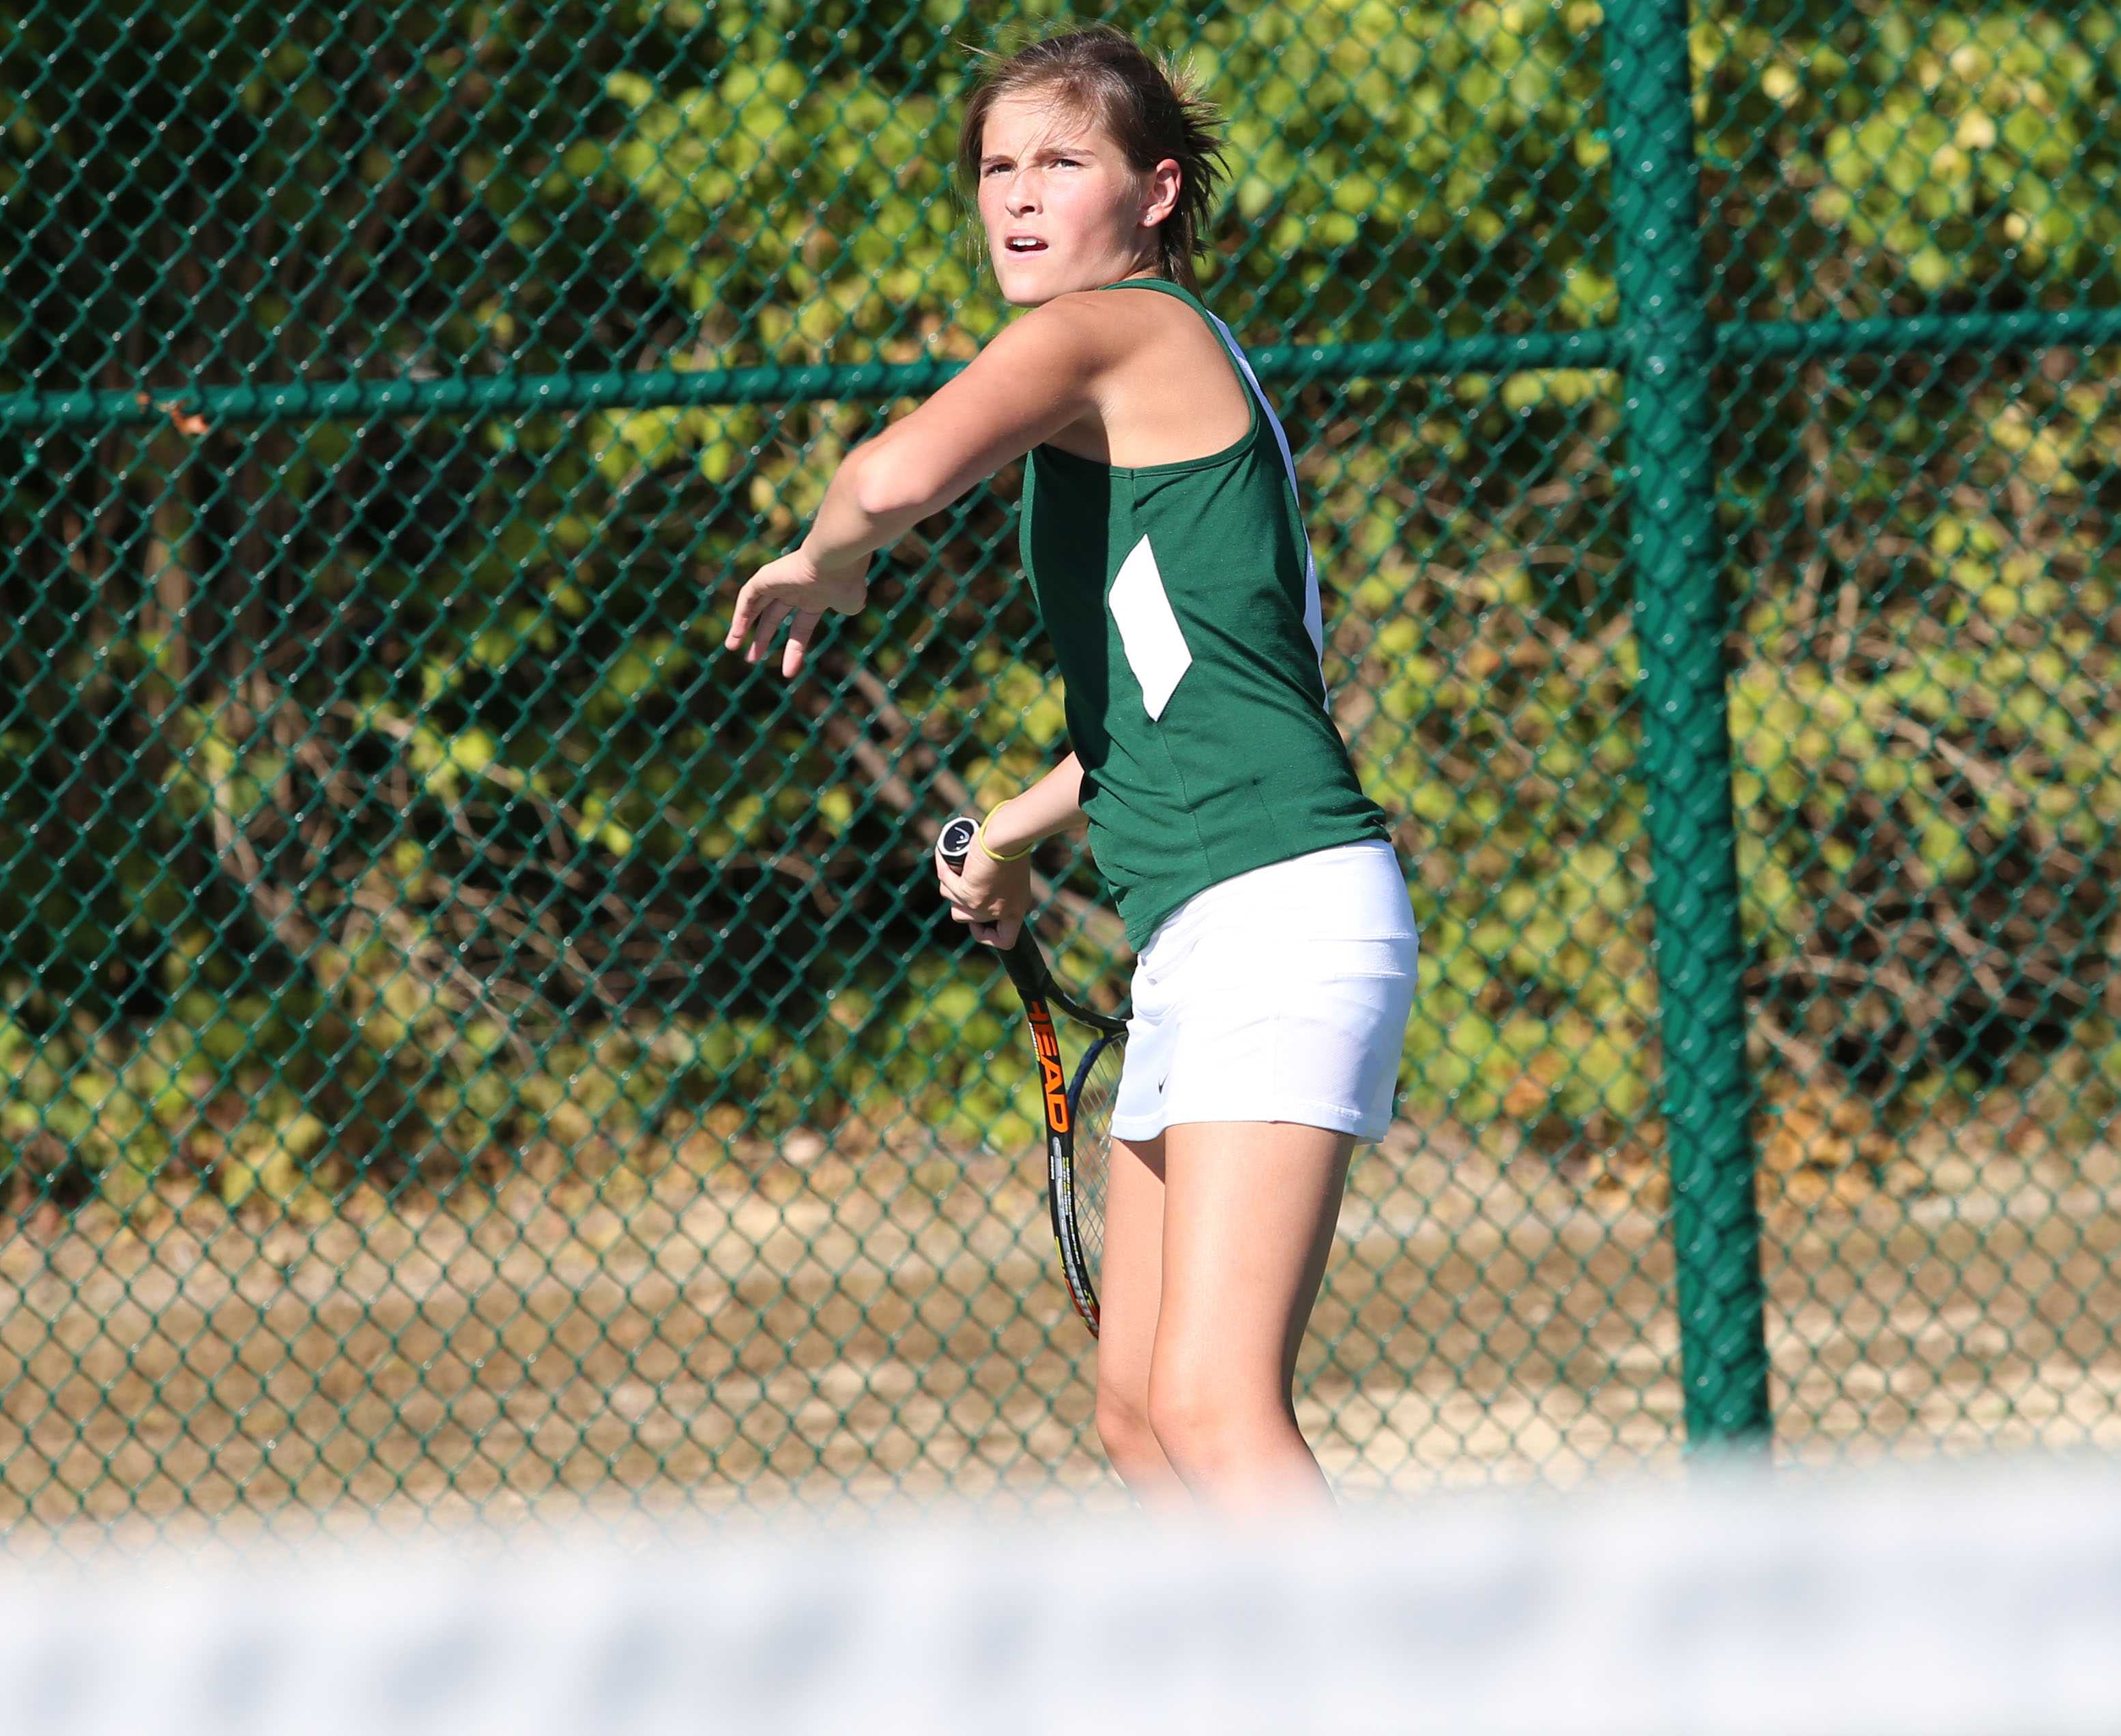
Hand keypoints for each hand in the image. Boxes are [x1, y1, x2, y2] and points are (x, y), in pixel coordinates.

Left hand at [723, 545, 869, 677]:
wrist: (836, 559)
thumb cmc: (846, 582)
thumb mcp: (851, 604)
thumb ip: (847, 608)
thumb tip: (846, 607)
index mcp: (816, 598)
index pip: (801, 629)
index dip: (794, 651)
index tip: (788, 673)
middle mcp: (797, 590)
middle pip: (774, 616)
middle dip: (762, 638)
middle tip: (751, 659)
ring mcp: (781, 582)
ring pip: (756, 606)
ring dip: (743, 627)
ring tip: (732, 648)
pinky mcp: (766, 576)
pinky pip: (748, 596)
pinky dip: (740, 614)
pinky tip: (735, 633)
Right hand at [935, 819, 1033, 947]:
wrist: (1008, 836)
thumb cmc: (1014, 846)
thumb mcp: (1013, 872)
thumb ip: (1001, 886)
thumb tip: (980, 888)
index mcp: (1015, 909)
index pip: (1005, 941)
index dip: (987, 935)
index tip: (978, 922)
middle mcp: (999, 911)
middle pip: (965, 917)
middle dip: (960, 898)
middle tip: (964, 879)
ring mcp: (981, 905)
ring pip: (952, 900)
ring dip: (951, 882)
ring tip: (960, 863)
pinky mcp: (967, 893)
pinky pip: (946, 885)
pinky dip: (945, 869)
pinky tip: (946, 858)